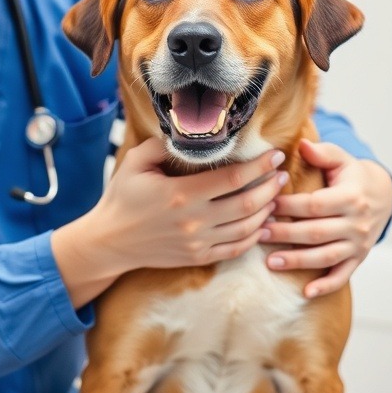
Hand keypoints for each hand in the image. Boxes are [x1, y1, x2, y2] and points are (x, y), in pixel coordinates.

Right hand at [52, 138, 289, 307]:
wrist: (110, 240)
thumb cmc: (122, 197)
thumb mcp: (135, 163)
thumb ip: (162, 145)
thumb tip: (188, 134)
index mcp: (181, 194)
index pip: (233, 178)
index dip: (259, 166)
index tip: (274, 155)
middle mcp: (194, 221)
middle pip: (248, 203)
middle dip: (271, 186)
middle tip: (281, 173)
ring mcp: (198, 243)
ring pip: (247, 227)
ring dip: (267, 210)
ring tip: (275, 196)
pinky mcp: (198, 257)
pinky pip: (236, 249)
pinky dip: (254, 236)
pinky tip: (262, 223)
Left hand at [259, 139, 391, 298]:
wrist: (381, 195)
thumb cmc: (350, 174)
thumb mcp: (340, 158)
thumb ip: (322, 152)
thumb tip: (302, 144)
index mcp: (350, 197)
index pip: (315, 205)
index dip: (289, 207)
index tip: (266, 205)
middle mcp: (357, 223)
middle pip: (316, 232)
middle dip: (285, 234)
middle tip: (259, 233)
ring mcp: (358, 244)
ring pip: (325, 256)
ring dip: (297, 261)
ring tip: (270, 261)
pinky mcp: (358, 258)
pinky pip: (342, 275)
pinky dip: (325, 286)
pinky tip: (305, 293)